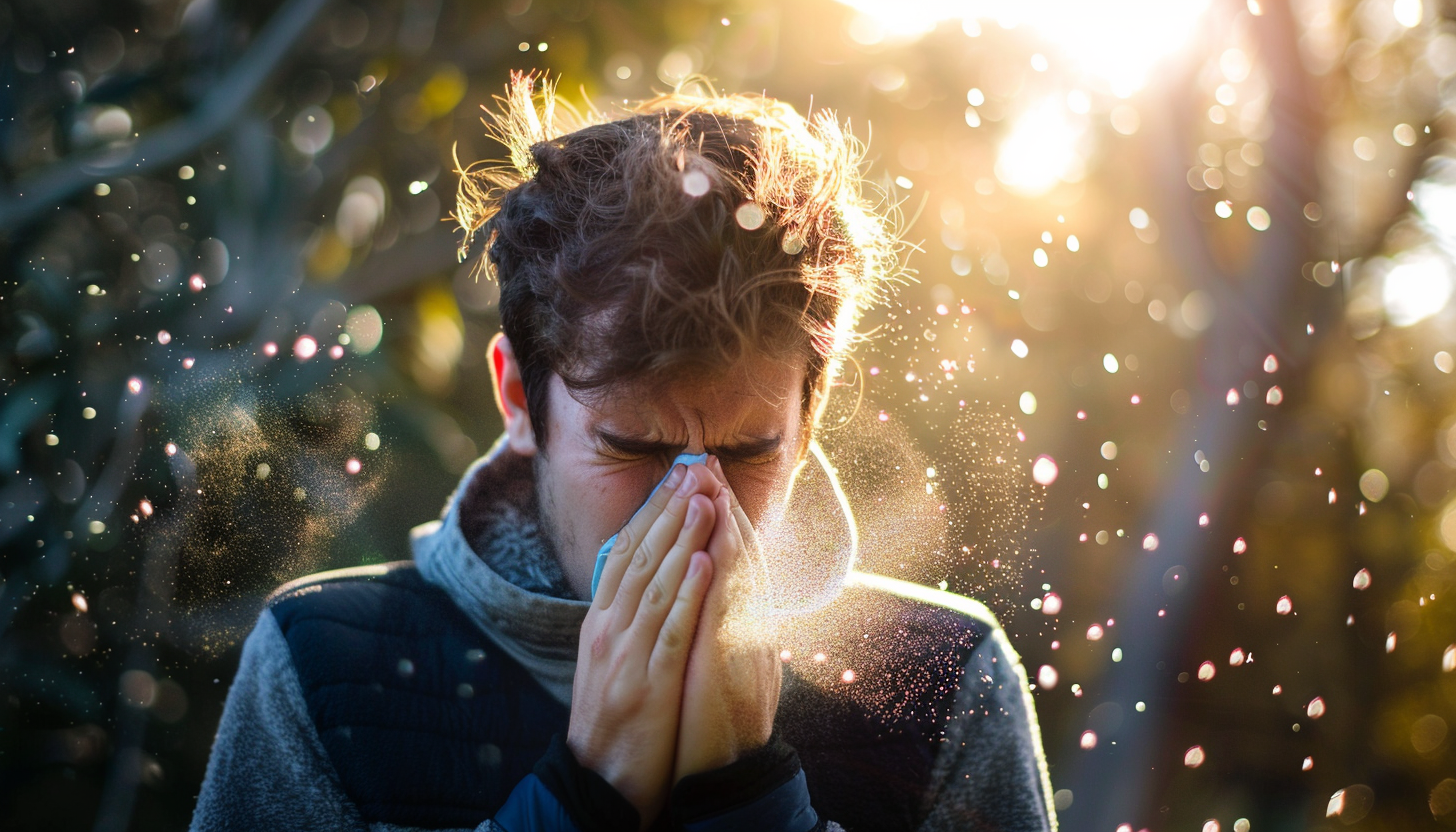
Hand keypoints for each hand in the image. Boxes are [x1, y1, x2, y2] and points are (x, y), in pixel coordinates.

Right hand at [569, 462, 720, 824]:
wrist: (598, 783)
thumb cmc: (613, 720)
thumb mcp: (610, 660)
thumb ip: (625, 618)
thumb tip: (645, 577)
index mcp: (600, 622)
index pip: (624, 554)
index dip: (651, 512)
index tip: (677, 476)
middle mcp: (607, 631)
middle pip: (637, 558)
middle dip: (667, 511)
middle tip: (694, 470)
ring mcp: (624, 657)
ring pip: (653, 585)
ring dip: (680, 539)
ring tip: (703, 500)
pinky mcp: (647, 685)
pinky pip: (669, 632)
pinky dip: (686, 595)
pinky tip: (702, 563)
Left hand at [673, 456, 782, 779]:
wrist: (728, 770)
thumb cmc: (717, 720)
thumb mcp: (716, 659)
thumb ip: (717, 623)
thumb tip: (708, 591)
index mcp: (740, 620)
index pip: (731, 556)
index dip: (719, 516)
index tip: (704, 480)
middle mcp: (749, 623)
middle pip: (740, 552)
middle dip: (722, 505)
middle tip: (706, 462)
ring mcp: (747, 640)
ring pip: (741, 572)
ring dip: (726, 525)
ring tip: (709, 484)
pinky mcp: (735, 661)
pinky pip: (734, 611)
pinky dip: (727, 575)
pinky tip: (717, 545)